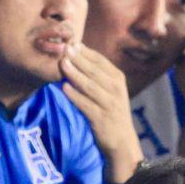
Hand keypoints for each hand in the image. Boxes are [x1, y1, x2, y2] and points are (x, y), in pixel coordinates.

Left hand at [60, 44, 142, 182]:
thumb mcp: (110, 90)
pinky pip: (85, 104)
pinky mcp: (101, 119)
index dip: (85, 51)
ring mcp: (109, 104)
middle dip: (78, 59)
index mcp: (118, 79)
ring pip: (90, 86)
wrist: (121, 140)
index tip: (71, 43)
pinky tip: (64, 88)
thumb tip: (77, 54)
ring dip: (75, 74)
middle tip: (64, 49)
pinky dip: (75, 96)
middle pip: (94, 71)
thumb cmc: (111, 111)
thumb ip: (97, 75)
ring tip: (62, 64)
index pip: (100, 61)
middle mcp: (116, 90)